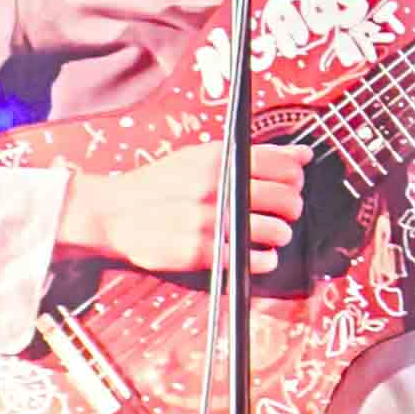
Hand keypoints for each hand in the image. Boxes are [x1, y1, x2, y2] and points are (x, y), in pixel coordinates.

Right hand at [61, 141, 307, 274]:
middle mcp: (216, 187)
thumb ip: (252, 154)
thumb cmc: (160, 185)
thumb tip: (302, 154)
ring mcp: (209, 221)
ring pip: (276, 230)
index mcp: (218, 159)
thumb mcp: (200, 156)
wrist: (112, 214)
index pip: (283, 164)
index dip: (296, 176)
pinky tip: (258, 254)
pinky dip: (265, 259)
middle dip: (293, 207)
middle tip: (284, 211)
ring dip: (281, 234)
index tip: (292, 183)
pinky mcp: (200, 252)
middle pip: (286, 198)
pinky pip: (255, 259)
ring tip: (271, 234)